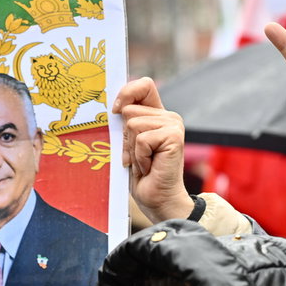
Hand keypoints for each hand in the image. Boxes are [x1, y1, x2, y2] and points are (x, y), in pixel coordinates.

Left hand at [113, 77, 193, 222]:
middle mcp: (168, 117)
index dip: (127, 92)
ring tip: (144, 163)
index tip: (115, 111)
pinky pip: (141, 139)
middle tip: (136, 156)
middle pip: (129, 110)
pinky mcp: (174, 137)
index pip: (143, 85)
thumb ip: (125, 124)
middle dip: (125, 137)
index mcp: (157, 115)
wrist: (158, 200)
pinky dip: (139, 157)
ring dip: (132, 150)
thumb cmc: (142, 175)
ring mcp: (173, 125)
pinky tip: (150, 167)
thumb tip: (112, 106)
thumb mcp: (128, 144)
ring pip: (132, 125)